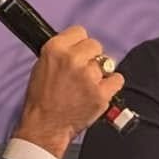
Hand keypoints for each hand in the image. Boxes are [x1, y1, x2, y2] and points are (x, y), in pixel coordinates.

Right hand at [11, 24, 121, 158]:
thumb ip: (61, 53)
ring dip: (100, 73)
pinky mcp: (100, 93)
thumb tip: (77, 46)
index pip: (80, 31)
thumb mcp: (42, 66)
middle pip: (95, 45)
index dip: (79, 43)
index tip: (79, 52)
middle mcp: (72, 59)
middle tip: (83, 72)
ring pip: (106, 63)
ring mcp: (88, 76)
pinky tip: (100, 91)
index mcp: (55, 49)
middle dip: (91, 57)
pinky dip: (111, 85)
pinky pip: (117, 79)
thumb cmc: (41, 99)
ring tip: (87, 86)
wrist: (45, 126)